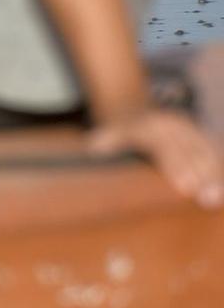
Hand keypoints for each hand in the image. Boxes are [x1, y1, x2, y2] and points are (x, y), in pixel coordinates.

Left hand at [88, 109, 223, 207]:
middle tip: (209, 199)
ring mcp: (189, 129)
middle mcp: (173, 127)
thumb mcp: (107, 133)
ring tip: (219, 198)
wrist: (133, 107)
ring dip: (216, 174)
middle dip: (202, 175)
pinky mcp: (200, 136)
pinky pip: (214, 151)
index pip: (165, 149)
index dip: (176, 167)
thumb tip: (95, 148)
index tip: (186, 186)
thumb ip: (105, 141)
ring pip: (207, 151)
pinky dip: (220, 169)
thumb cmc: (118, 132)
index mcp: (149, 127)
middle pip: (191, 152)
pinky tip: (221, 189)